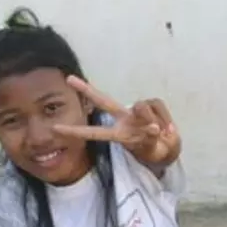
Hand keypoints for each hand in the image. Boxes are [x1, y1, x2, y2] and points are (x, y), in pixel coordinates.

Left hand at [52, 75, 179, 163]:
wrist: (170, 147)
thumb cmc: (153, 147)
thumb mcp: (149, 145)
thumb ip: (148, 132)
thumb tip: (150, 118)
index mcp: (118, 133)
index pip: (94, 132)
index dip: (75, 131)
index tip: (55, 128)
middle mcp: (124, 118)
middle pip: (104, 101)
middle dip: (87, 90)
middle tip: (69, 79)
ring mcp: (137, 112)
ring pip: (142, 107)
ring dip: (152, 122)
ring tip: (158, 132)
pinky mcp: (152, 104)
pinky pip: (159, 109)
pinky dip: (166, 120)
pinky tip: (166, 129)